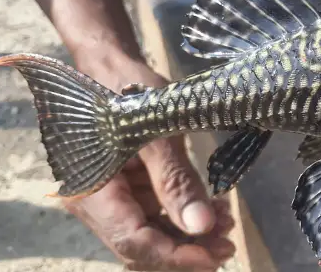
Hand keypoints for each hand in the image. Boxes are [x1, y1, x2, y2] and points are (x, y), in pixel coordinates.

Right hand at [61, 58, 235, 270]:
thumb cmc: (129, 92)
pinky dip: (182, 216)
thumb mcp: (158, 132)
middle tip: (229, 242)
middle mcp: (92, 204)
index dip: (176, 255)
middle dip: (186, 250)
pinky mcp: (125, 191)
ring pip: (149, 235)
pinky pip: (153, 216)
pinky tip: (213, 210)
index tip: (217, 254)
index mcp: (91, 190)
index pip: (133, 241)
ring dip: (189, 235)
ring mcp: (109, 199)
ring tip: (226, 221)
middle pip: (140, 246)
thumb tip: (202, 226)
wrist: (111, 67)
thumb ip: (177, 181)